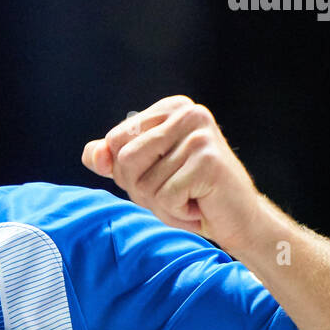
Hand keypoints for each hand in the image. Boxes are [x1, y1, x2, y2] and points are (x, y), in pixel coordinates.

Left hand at [81, 95, 264, 251]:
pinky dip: (177, 211)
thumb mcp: (144, 175)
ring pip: (144, 181)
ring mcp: (200, 135)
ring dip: (161, 202)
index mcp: (170, 108)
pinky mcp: (209, 161)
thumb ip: (113, 161)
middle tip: (176, 190)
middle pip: (125, 159)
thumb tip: (92, 155)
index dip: (127, 171)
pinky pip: (165, 196)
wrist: (237, 220)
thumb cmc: (189, 196)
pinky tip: (199, 204)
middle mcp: (188, 113)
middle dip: (141, 188)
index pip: (115, 140)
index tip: (161, 175)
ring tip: (189, 197)